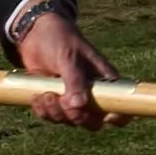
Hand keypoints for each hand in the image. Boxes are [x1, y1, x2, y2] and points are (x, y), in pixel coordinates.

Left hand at [12, 3, 112, 129]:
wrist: (35, 33)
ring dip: (55, 112)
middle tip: (62, 102)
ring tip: (44, 94)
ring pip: (69, 120)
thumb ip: (75, 80)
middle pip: (92, 121)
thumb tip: (78, 105)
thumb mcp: (69, 56)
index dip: (117, 117)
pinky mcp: (54, 100)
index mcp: (104, 81)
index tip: (103, 116)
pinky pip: (51, 116)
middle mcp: (91, 94)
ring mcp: (72, 98)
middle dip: (76, 117)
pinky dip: (42, 111)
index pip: (120, 106)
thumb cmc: (60, 39)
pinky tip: (37, 96)